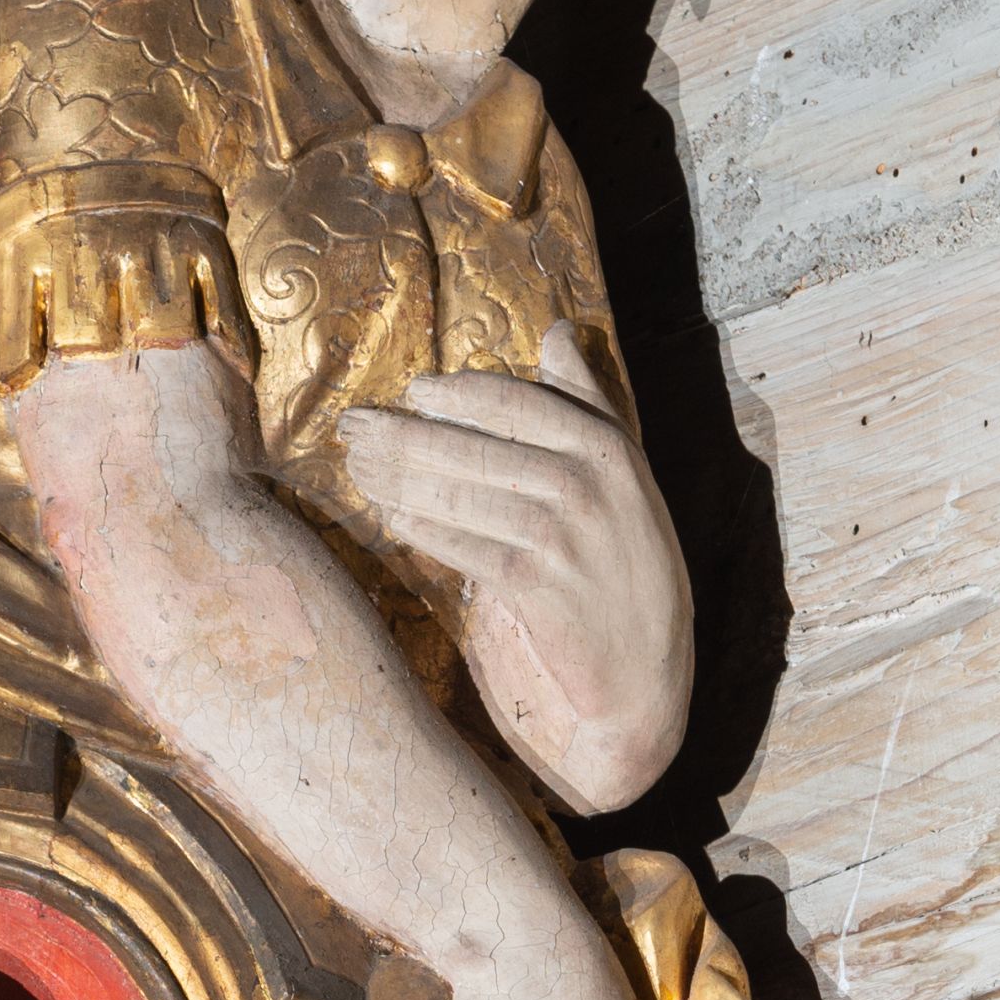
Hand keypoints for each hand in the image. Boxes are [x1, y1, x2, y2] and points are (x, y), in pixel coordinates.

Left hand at [338, 326, 689, 812]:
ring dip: (401, 479)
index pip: (519, 405)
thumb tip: (555, 331)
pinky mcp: (539, 588)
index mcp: (610, 450)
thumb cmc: (626, 561)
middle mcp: (589, 487)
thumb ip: (588, 402)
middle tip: (353, 426)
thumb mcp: (625, 477)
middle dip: (407, 435)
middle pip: (479, 448)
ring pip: (464, 496)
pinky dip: (424, 530)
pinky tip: (390, 518)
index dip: (458, 396)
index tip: (412, 391)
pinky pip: (465, 548)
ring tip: (358, 466)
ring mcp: (565, 539)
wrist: (645, 668)